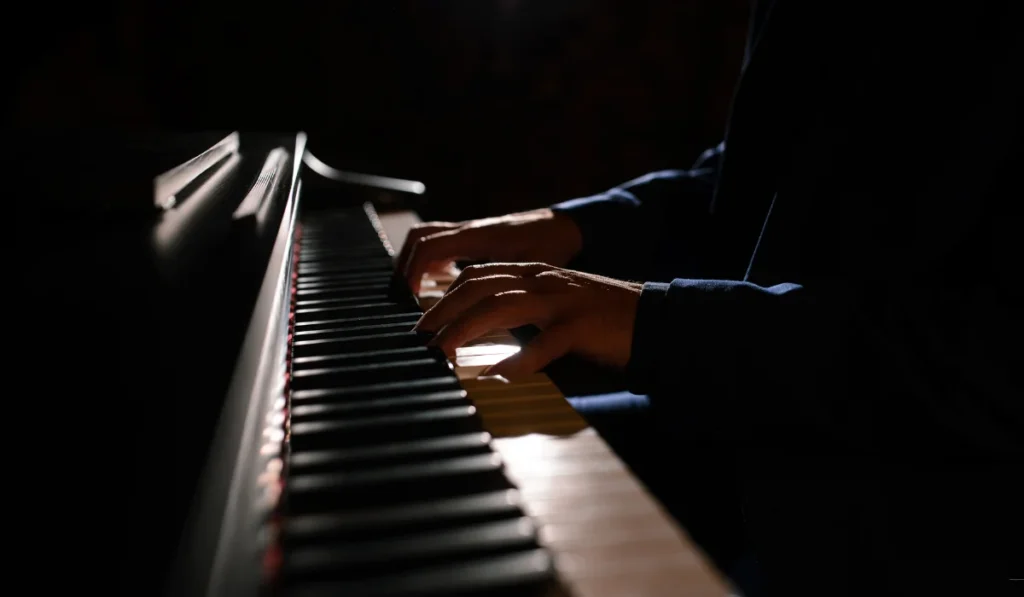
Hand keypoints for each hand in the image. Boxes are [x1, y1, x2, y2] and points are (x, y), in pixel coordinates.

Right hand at [397, 208, 582, 293]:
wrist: (565, 225)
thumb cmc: (550, 245)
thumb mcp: (527, 270)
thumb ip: (502, 290)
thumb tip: (482, 316)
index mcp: (476, 236)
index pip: (429, 247)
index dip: (413, 272)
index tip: (410, 298)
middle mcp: (468, 229)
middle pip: (419, 238)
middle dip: (405, 265)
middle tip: (402, 297)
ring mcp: (470, 231)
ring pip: (428, 237)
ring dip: (415, 260)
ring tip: (411, 291)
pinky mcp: (475, 236)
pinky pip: (441, 241)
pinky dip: (430, 259)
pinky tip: (435, 281)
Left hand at [414, 262, 642, 377]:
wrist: (653, 317)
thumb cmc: (600, 317)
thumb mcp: (556, 302)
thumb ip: (522, 306)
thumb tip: (483, 322)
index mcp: (536, 274)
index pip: (480, 275)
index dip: (447, 295)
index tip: (424, 319)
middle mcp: (544, 282)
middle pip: (482, 286)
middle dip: (445, 309)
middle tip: (421, 336)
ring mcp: (562, 302)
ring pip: (503, 306)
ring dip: (468, 329)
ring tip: (444, 351)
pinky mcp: (580, 327)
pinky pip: (545, 343)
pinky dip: (520, 359)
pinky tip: (499, 375)